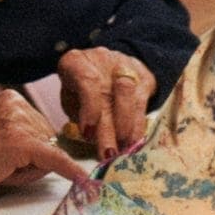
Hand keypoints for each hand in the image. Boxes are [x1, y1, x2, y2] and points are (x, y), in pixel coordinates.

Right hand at [0, 89, 90, 214]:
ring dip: (32, 168)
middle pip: (48, 136)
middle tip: (0, 167)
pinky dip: (69, 170)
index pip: (41, 126)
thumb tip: (66, 159)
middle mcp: (14, 102)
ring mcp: (17, 120)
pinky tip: (82, 179)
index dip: (33, 150)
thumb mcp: (1, 142)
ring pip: (49, 150)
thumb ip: (30, 142)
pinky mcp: (19, 141)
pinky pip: (54, 158)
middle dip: (34, 159)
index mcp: (9, 98)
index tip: (19, 161)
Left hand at [55, 47, 154, 161]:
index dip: (90, 109)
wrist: (103, 65)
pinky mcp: (144, 77)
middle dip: (109, 129)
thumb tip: (93, 138)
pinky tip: (134, 142)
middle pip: (109, 94)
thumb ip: (78, 114)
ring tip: (124, 151)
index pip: (87, 82)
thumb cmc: (80, 87)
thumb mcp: (70, 98)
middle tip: (108, 154)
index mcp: (76, 62)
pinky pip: (144, 103)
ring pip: (130, 97)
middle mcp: (103, 60)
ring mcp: (126, 66)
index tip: (88, 134)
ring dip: (127, 129)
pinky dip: (138, 126)